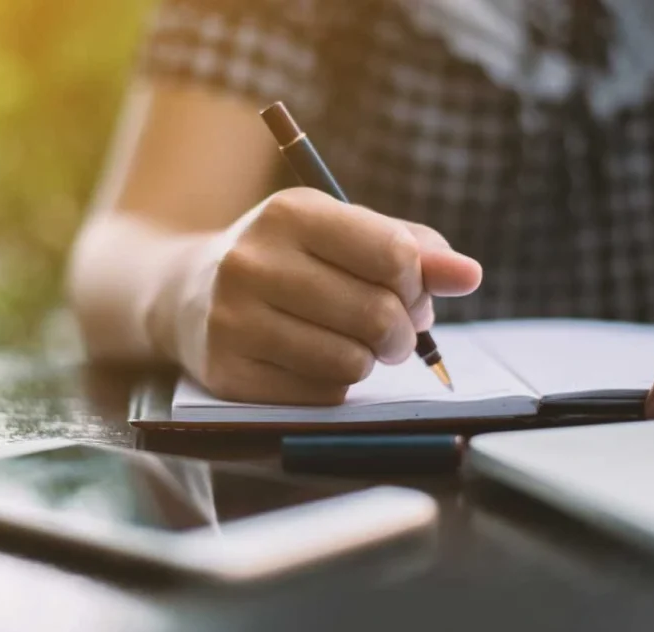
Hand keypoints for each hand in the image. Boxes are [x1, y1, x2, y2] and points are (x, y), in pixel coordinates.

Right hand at [163, 188, 481, 404]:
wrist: (185, 292)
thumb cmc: (283, 258)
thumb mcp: (338, 233)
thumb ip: (409, 248)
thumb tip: (469, 276)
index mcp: (290, 213)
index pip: (393, 254)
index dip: (418, 283)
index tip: (409, 292)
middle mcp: (253, 262)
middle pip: (376, 315)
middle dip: (401, 333)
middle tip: (392, 333)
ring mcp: (233, 320)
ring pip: (350, 362)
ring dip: (367, 361)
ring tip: (353, 346)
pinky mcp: (226, 371)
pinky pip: (319, 396)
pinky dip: (334, 386)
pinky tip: (316, 364)